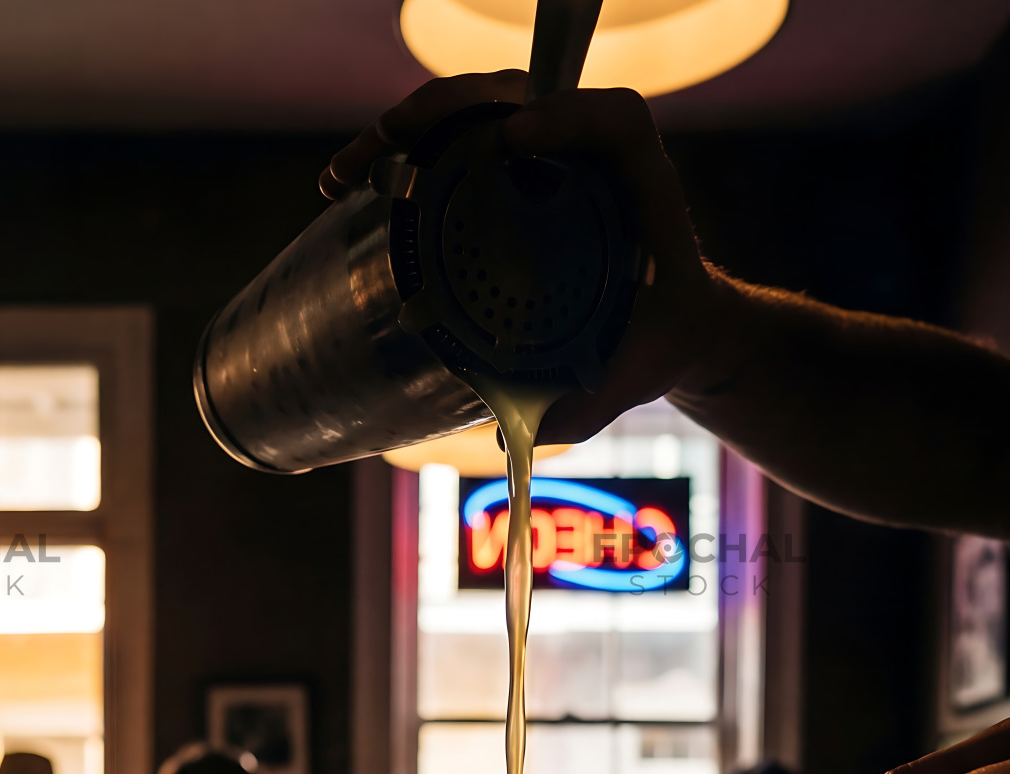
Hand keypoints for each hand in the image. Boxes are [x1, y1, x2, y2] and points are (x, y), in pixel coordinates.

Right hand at [322, 75, 720, 446]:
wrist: (666, 331)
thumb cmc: (654, 345)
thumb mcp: (627, 377)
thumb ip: (584, 408)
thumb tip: (512, 438)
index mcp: (635, 187)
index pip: (608, 121)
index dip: (566, 114)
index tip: (515, 135)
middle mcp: (585, 159)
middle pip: (515, 98)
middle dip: (443, 111)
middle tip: (386, 145)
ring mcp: (542, 164)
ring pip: (472, 116)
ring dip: (401, 131)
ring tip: (343, 176)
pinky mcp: (510, 181)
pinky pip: (455, 151)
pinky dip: (400, 158)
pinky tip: (347, 188)